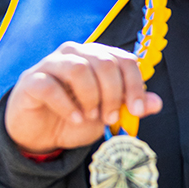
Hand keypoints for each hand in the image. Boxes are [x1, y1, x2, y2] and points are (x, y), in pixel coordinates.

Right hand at [4, 42, 162, 153]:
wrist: (41, 133)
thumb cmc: (78, 116)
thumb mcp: (108, 114)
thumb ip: (130, 106)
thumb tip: (156, 103)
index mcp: (98, 57)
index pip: (124, 60)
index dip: (134, 84)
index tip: (136, 110)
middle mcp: (76, 54)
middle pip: (103, 63)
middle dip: (112, 94)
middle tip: (110, 118)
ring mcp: (51, 64)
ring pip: (78, 69)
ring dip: (90, 97)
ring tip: (91, 117)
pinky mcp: (31, 80)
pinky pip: (50, 87)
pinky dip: (67, 106)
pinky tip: (75, 119)